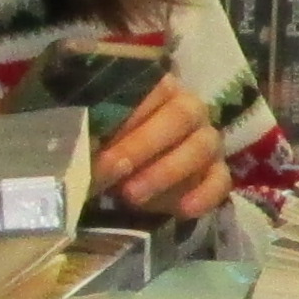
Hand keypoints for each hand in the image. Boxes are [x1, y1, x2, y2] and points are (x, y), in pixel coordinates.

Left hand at [92, 74, 231, 220]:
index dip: (129, 112)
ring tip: (132, 196)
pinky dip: (204, 195)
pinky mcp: (217, 173)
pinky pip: (221, 181)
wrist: (127, 184)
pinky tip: (182, 210)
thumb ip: (91, 134)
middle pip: (181, 115)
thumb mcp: (95, 136)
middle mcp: (189, 109)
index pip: (154, 88)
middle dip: (143, 144)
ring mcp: (207, 140)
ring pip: (201, 147)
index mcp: (158, 88)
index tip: (97, 139)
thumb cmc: (107, 149)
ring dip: (167, 171)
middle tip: (112, 170)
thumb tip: (77, 144)